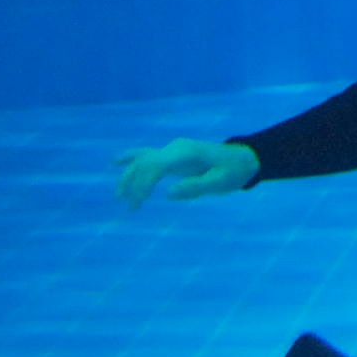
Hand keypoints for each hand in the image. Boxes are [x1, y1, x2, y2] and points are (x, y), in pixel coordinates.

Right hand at [114, 139, 258, 206]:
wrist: (243, 158)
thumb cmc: (234, 172)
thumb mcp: (221, 183)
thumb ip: (196, 187)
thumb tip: (169, 194)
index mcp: (186, 153)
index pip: (155, 166)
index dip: (143, 183)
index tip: (138, 203)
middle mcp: (175, 148)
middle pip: (145, 163)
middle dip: (134, 184)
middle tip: (130, 207)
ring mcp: (173, 149)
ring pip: (142, 159)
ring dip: (129, 176)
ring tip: (119, 197)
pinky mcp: (173, 154)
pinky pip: (147, 154)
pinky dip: (130, 158)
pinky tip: (114, 161)